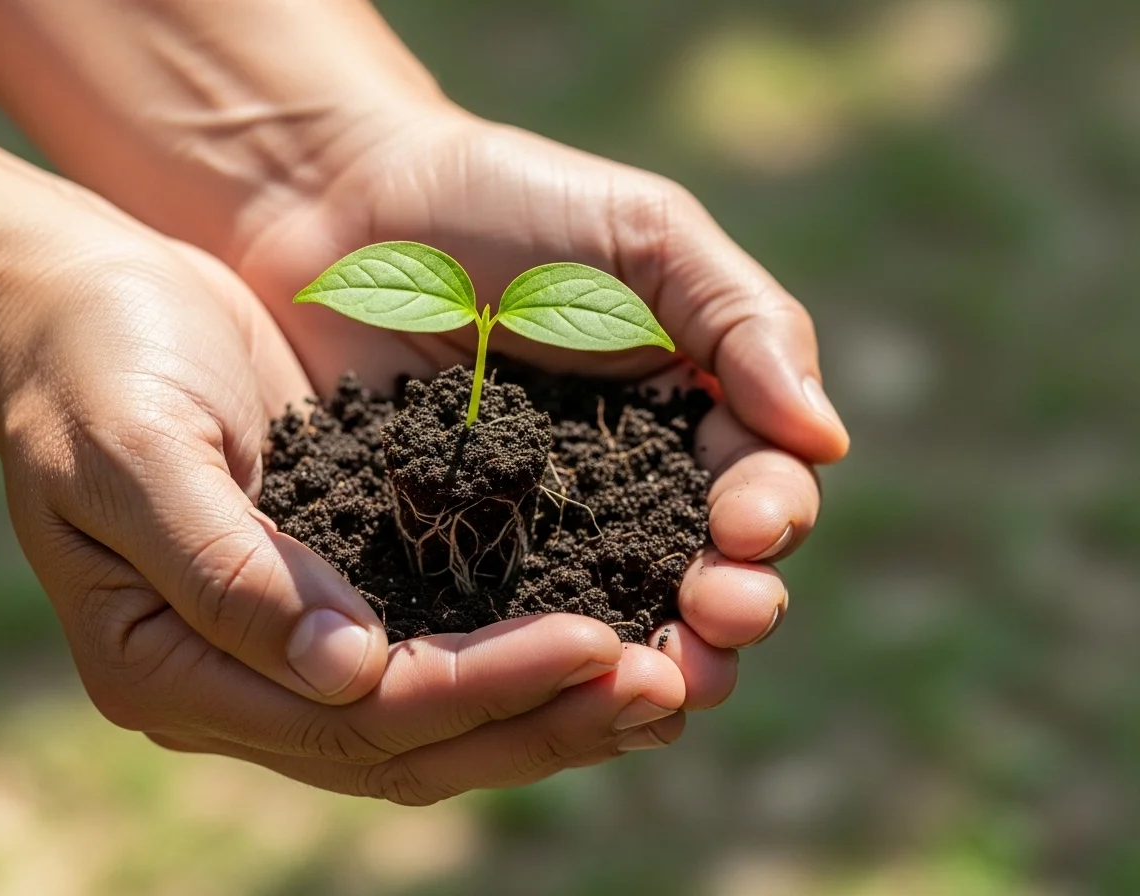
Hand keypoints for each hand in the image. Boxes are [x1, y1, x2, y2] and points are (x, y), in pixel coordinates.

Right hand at [0, 226, 691, 803]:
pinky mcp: (333, 589)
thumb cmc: (86, 364)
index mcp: (170, 667)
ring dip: (551, 708)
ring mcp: (286, 646)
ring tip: (669, 684)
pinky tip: (610, 632)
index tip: (596, 643)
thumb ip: (227, 570)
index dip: (478, 689)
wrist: (72, 304)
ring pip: (438, 718)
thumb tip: (348, 673)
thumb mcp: (133, 453)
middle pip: (412, 743)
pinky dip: (524, 653)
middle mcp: (236, 681)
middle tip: (668, 688)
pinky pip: (440, 645)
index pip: (353, 716)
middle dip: (541, 719)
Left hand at [234, 107, 849, 708]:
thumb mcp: (646, 237)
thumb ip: (742, 323)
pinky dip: (543, 668)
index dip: (768, 516)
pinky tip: (566, 692)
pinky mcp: (449, 560)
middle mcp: (622, 488)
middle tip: (720, 623)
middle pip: (698, 572)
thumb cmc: (505, 204)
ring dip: (653, 661)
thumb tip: (827, 439)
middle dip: (725, 608)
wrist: (341, 210)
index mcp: (685, 413)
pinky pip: (504, 628)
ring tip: (666, 686)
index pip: (755, 482)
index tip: (748, 529)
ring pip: (614, 618)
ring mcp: (536, 533)